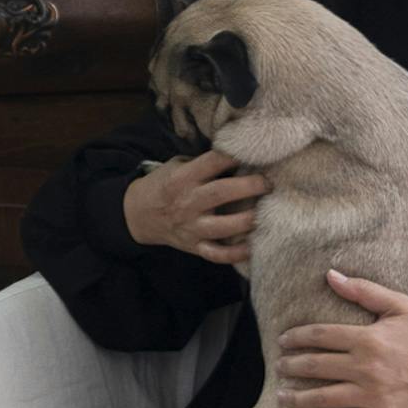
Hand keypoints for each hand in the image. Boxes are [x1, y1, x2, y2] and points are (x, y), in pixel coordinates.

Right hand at [123, 149, 269, 264]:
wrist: (138, 215)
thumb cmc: (164, 184)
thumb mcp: (176, 166)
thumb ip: (202, 163)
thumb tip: (237, 156)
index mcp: (183, 178)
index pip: (213, 162)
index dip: (235, 156)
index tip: (255, 153)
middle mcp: (188, 202)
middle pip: (222, 193)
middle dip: (249, 186)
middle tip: (268, 183)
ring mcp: (191, 227)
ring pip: (224, 227)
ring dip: (248, 220)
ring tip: (267, 213)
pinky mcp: (194, 246)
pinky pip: (217, 254)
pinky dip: (236, 254)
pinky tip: (253, 246)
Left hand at [275, 269, 407, 407]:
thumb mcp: (398, 304)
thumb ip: (363, 290)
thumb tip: (331, 275)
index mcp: (367, 338)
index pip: (321, 336)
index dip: (297, 337)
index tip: (282, 340)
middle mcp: (365, 367)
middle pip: (317, 366)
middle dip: (292, 366)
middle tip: (278, 366)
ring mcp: (372, 395)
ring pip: (325, 397)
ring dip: (299, 397)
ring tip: (281, 395)